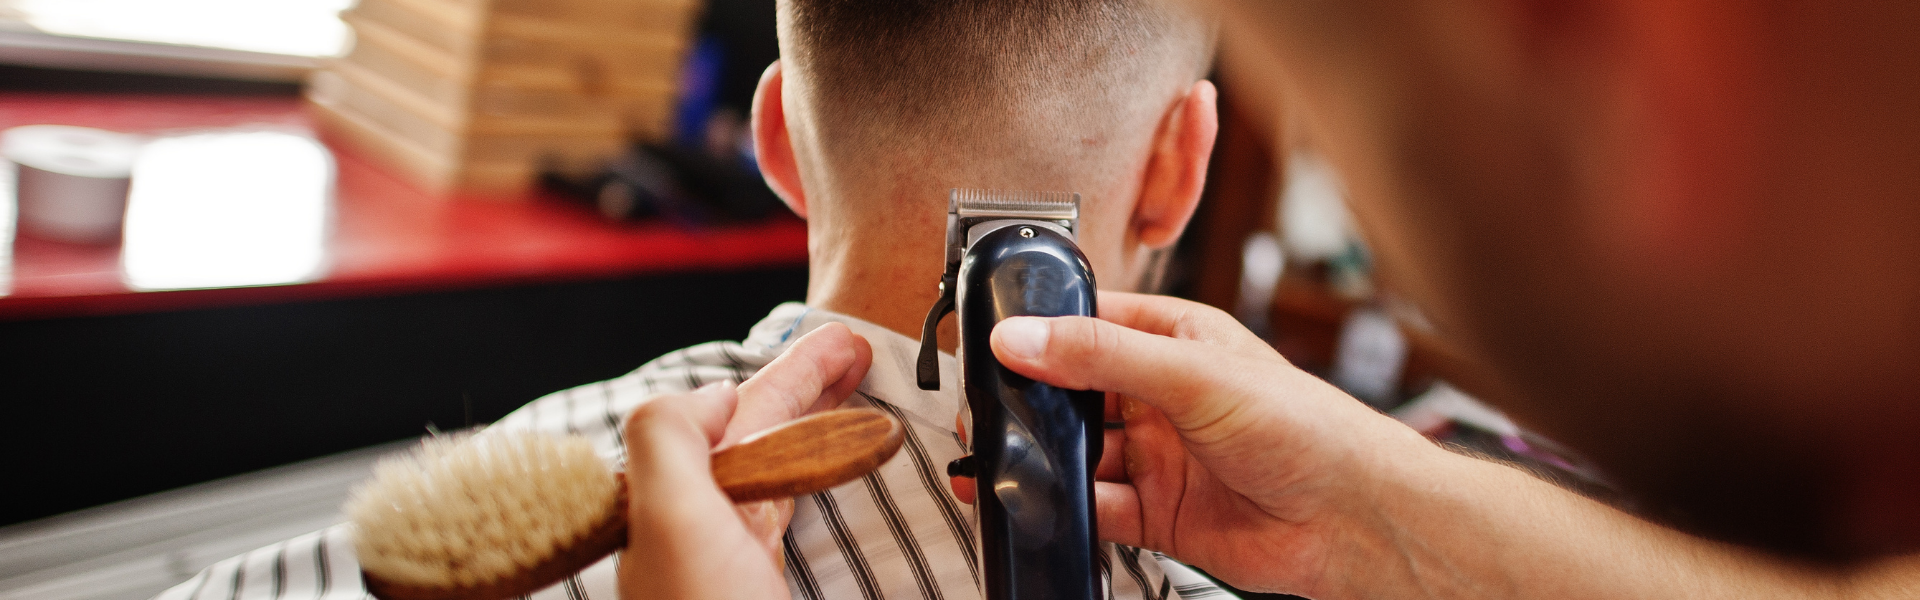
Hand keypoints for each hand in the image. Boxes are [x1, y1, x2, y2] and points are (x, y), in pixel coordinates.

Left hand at [619, 324, 870, 599]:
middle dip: (809, 385)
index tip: (839, 341)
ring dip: (816, 420)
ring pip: (777, 460)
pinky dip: (814, 471)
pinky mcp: (755, 577)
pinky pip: (788, 502)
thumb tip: (715, 394)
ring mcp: (726, 546)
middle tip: (857, 351)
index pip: (738, 408)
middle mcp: (695, 512)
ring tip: (853, 389)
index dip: (794, 371)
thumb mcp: (669, 517)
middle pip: (760, 427)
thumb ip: (670, 437)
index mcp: (670, 491)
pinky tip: (825, 463)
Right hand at [986, 292, 1434, 596]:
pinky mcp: (1157, 513)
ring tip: (996, 459)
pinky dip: (1062, 508)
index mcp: (1177, 340)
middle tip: (983, 410)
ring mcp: (1159, 456)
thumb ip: (1102, 356)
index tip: (993, 343)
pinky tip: (1038, 502)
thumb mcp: (1195, 373)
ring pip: (1077, 454)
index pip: (1091, 325)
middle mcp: (1163, 396)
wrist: (1354, 519)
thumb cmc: (1309, 429)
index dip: (1042, 332)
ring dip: (1040, 458)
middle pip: (1074, 394)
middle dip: (1031, 403)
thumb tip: (1024, 337)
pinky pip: (1093, 508)